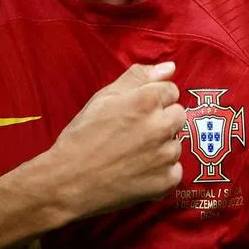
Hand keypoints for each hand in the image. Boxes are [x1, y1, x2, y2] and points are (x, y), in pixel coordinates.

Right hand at [48, 62, 186, 218]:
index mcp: (146, 101)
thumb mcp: (104, 97)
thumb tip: (169, 67)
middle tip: (136, 132)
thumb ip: (138, 77)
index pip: (171, 91)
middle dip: (162, 120)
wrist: (69, 181)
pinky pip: (175, 170)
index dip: (153, 100)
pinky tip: (139, 172)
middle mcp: (161, 126)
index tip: (137, 112)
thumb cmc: (82, 136)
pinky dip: (161, 172)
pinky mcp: (165, 181)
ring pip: (176, 143)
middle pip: (179, 115)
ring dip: (162, 147)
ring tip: (133, 154)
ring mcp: (165, 156)